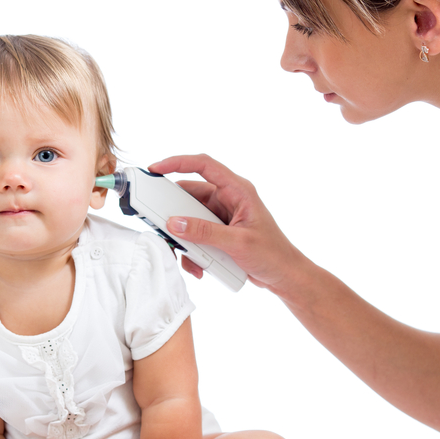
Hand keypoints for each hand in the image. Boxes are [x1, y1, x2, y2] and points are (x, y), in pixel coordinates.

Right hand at [147, 154, 305, 291]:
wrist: (284, 276)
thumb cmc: (273, 254)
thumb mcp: (238, 243)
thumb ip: (205, 232)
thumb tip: (174, 223)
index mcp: (238, 190)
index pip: (204, 165)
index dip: (178, 162)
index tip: (156, 169)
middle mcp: (228, 198)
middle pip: (190, 195)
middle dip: (175, 214)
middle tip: (162, 226)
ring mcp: (222, 215)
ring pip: (189, 218)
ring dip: (185, 238)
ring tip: (188, 255)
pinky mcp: (218, 231)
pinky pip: (195, 234)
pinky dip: (193, 250)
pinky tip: (199, 265)